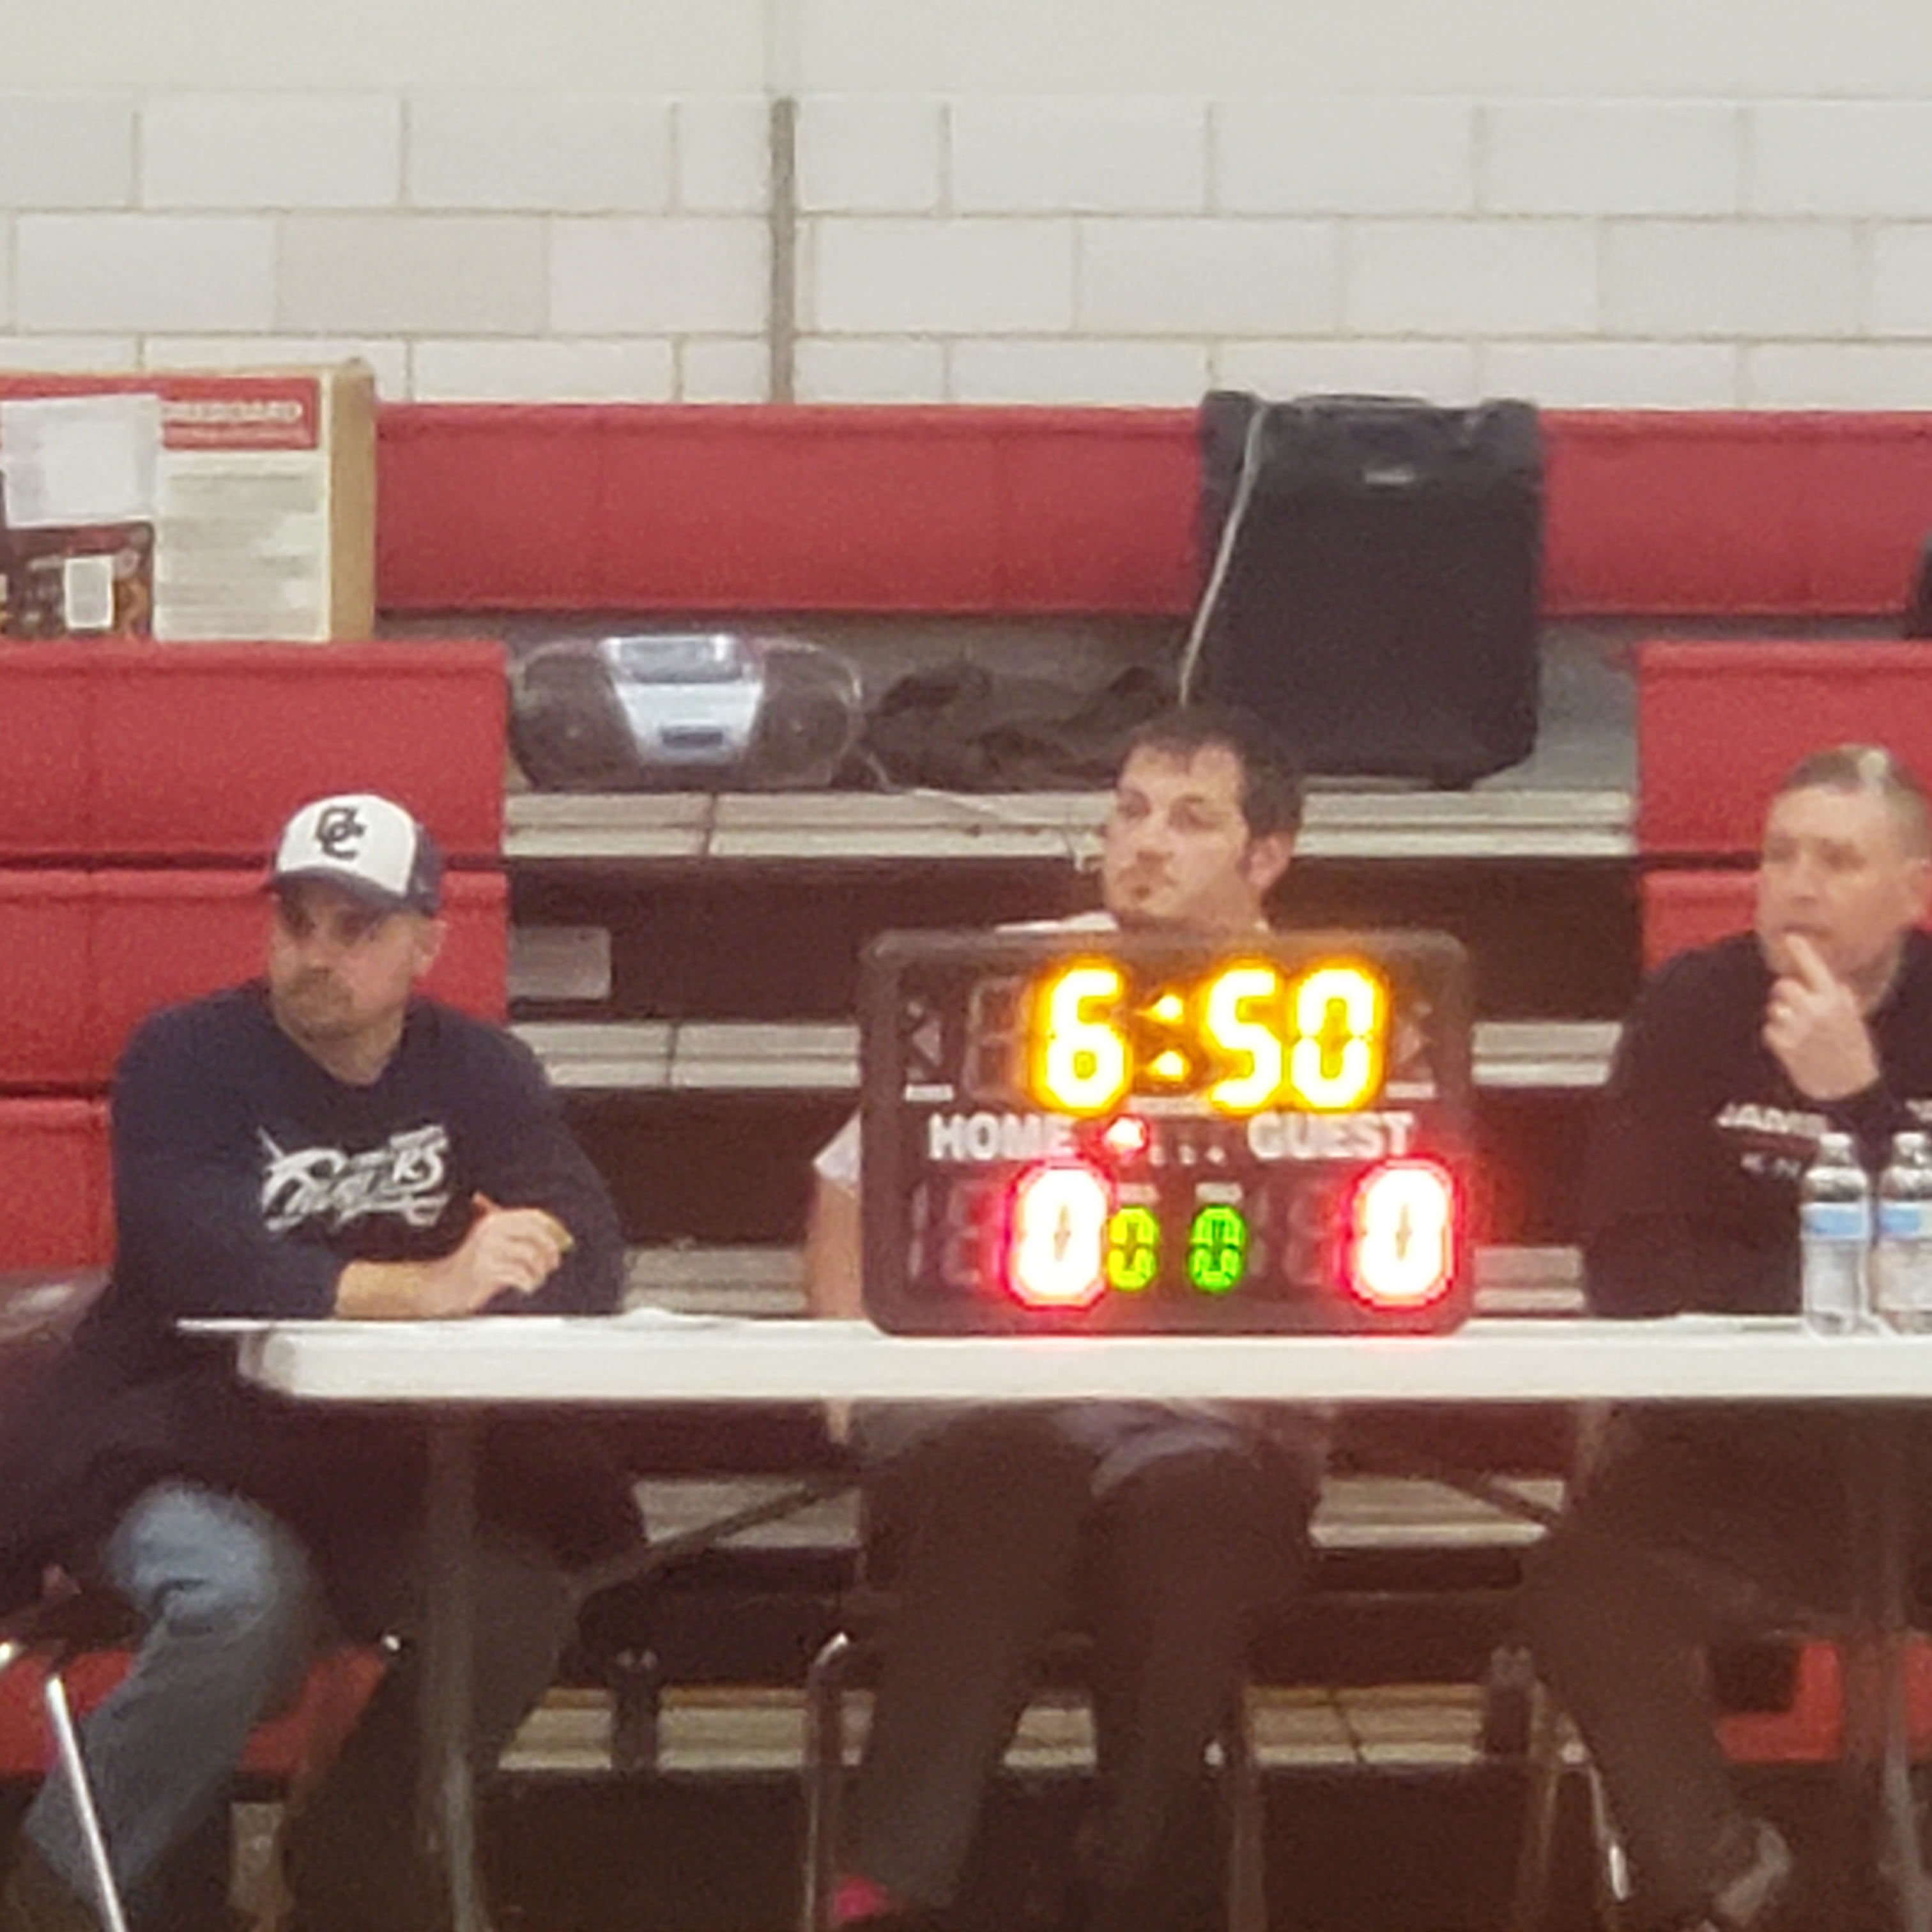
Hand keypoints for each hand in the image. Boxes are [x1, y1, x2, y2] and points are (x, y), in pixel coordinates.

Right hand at [417, 1196, 572, 1316]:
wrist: (441, 1287)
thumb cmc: (471, 1268)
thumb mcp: (494, 1244)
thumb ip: (522, 1237)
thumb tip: (561, 1239)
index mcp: (495, 1220)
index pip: (535, 1216)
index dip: (554, 1229)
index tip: (563, 1241)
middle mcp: (491, 1230)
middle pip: (537, 1234)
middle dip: (550, 1251)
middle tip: (551, 1264)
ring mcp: (487, 1250)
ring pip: (531, 1256)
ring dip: (540, 1271)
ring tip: (536, 1279)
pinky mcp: (484, 1270)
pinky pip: (519, 1274)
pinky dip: (529, 1282)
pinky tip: (527, 1287)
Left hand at [1763, 933, 1880, 1099]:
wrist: (1849, 1088)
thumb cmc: (1851, 1049)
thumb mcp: (1851, 1017)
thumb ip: (1836, 995)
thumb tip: (1821, 977)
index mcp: (1835, 1000)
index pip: (1814, 968)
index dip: (1801, 951)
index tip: (1790, 937)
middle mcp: (1815, 1010)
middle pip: (1783, 985)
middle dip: (1785, 993)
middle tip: (1796, 1006)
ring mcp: (1798, 1028)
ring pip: (1775, 1008)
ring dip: (1782, 1017)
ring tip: (1801, 1033)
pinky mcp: (1784, 1046)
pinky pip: (1769, 1030)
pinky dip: (1777, 1036)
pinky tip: (1793, 1047)